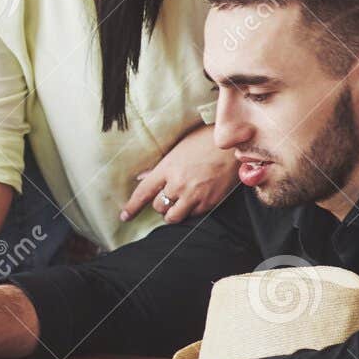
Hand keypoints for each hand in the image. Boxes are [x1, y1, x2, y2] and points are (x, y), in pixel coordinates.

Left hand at [120, 124, 238, 224]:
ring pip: (173, 216)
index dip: (132, 207)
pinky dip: (191, 211)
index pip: (143, 192)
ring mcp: (194, 195)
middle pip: (158, 206)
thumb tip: (141, 178)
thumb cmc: (204, 142)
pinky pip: (193, 215)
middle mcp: (178, 184)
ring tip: (178, 204)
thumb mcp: (178, 149)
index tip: (125, 216)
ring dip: (172, 213)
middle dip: (160, 204)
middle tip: (169, 196)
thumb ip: (159, 167)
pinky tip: (196, 199)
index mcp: (167, 168)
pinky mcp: (209, 203)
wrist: (234, 145)